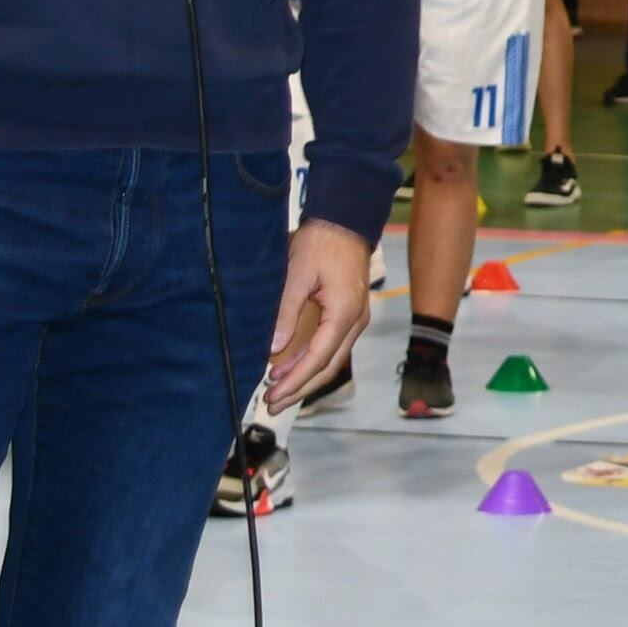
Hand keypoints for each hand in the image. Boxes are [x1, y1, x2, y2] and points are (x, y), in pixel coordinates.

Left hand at [265, 220, 373, 407]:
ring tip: (278, 391)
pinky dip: (313, 362)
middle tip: (272, 405)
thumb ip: (286, 312)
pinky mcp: (349, 315)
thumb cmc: (320, 243)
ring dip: (306, 378)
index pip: (319, 357)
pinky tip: (292, 369)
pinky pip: (333, 347)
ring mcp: (355, 319)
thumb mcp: (297, 274)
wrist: (345, 222)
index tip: (272, 395)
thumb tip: (274, 349)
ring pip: (332, 360)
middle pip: (329, 366)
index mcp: (344, 313)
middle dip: (300, 388)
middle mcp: (355, 321)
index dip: (295, 380)